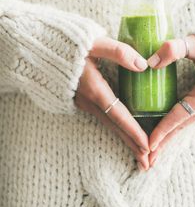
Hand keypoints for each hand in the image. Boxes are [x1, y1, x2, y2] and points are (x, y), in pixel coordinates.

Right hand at [73, 36, 149, 169]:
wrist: (35, 48)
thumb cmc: (66, 43)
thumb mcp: (94, 43)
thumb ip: (118, 52)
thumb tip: (143, 65)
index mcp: (94, 89)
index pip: (118, 115)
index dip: (133, 131)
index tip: (147, 147)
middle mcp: (88, 100)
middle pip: (114, 127)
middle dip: (131, 145)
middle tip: (147, 164)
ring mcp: (81, 101)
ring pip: (108, 123)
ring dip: (124, 138)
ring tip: (138, 153)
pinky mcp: (78, 98)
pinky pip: (101, 117)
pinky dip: (115, 127)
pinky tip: (122, 131)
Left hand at [146, 35, 194, 167]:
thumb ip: (174, 49)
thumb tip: (150, 63)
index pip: (178, 116)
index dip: (162, 130)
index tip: (147, 144)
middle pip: (182, 126)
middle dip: (164, 142)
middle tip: (147, 160)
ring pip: (189, 122)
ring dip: (172, 135)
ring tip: (157, 149)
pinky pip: (194, 116)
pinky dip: (181, 125)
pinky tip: (173, 128)